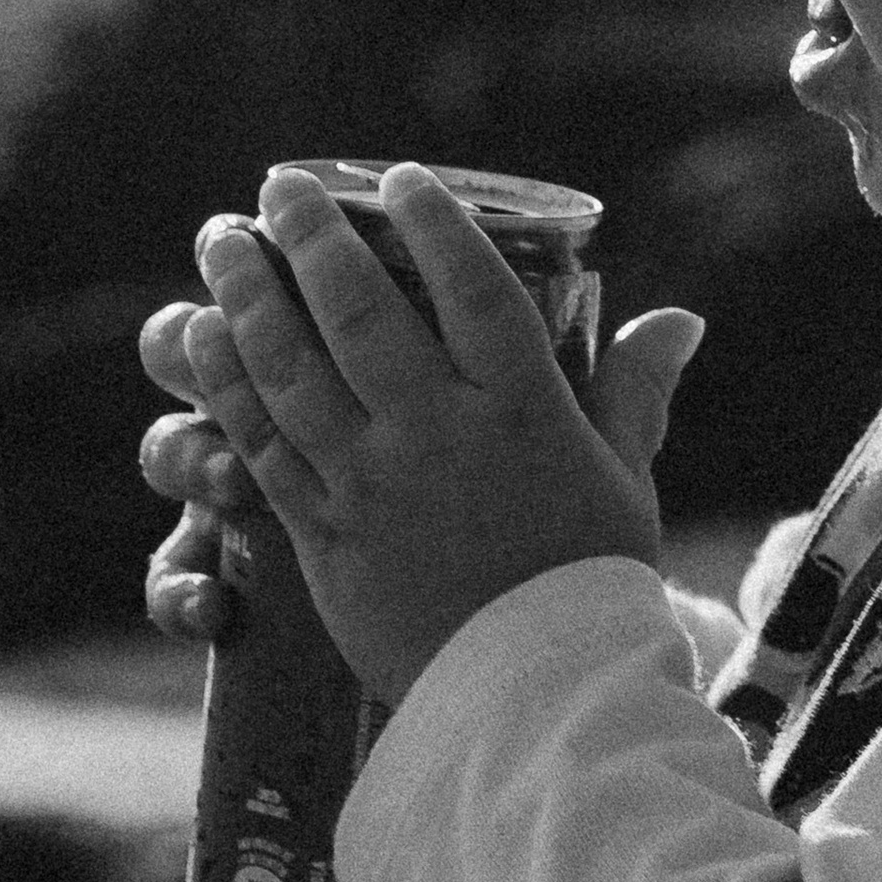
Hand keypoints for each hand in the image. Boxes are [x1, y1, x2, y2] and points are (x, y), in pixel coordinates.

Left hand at [137, 161, 705, 704]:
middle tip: (281, 187)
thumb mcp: (628, 481)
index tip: (398, 179)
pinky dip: (226, 383)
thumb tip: (679, 320)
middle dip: (313, 235)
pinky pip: (261, 445)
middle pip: (361, 311)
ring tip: (222, 242)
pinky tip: (202, 336)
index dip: (433, 223)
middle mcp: (440, 437)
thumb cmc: (589, 584)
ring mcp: (373, 486)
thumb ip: (636, 391)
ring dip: (247, 294)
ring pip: (292, 369)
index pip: (473, 289)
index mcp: (525, 412)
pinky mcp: (324, 537)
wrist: (535, 703)